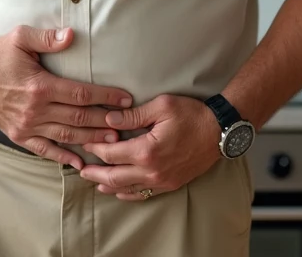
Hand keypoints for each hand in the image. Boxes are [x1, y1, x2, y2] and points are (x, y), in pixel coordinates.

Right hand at [0, 26, 133, 169]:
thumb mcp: (20, 37)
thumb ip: (47, 38)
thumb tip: (71, 34)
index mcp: (40, 86)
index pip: (82, 94)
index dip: (106, 96)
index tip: (126, 98)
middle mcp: (35, 110)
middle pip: (79, 119)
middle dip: (106, 121)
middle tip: (128, 124)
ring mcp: (26, 125)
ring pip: (66, 136)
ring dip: (91, 140)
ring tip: (113, 141)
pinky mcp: (18, 134)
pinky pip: (44, 150)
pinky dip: (63, 157)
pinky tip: (79, 163)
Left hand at [78, 94, 221, 200]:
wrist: (220, 131)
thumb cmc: (193, 115)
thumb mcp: (162, 106)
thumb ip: (133, 115)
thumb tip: (109, 119)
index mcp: (146, 150)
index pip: (111, 153)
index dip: (96, 148)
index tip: (86, 142)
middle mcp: (152, 170)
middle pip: (114, 176)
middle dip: (95, 173)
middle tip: (81, 169)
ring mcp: (161, 180)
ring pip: (127, 189)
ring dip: (108, 185)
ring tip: (94, 180)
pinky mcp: (170, 184)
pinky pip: (144, 194)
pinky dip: (128, 194)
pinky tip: (119, 191)